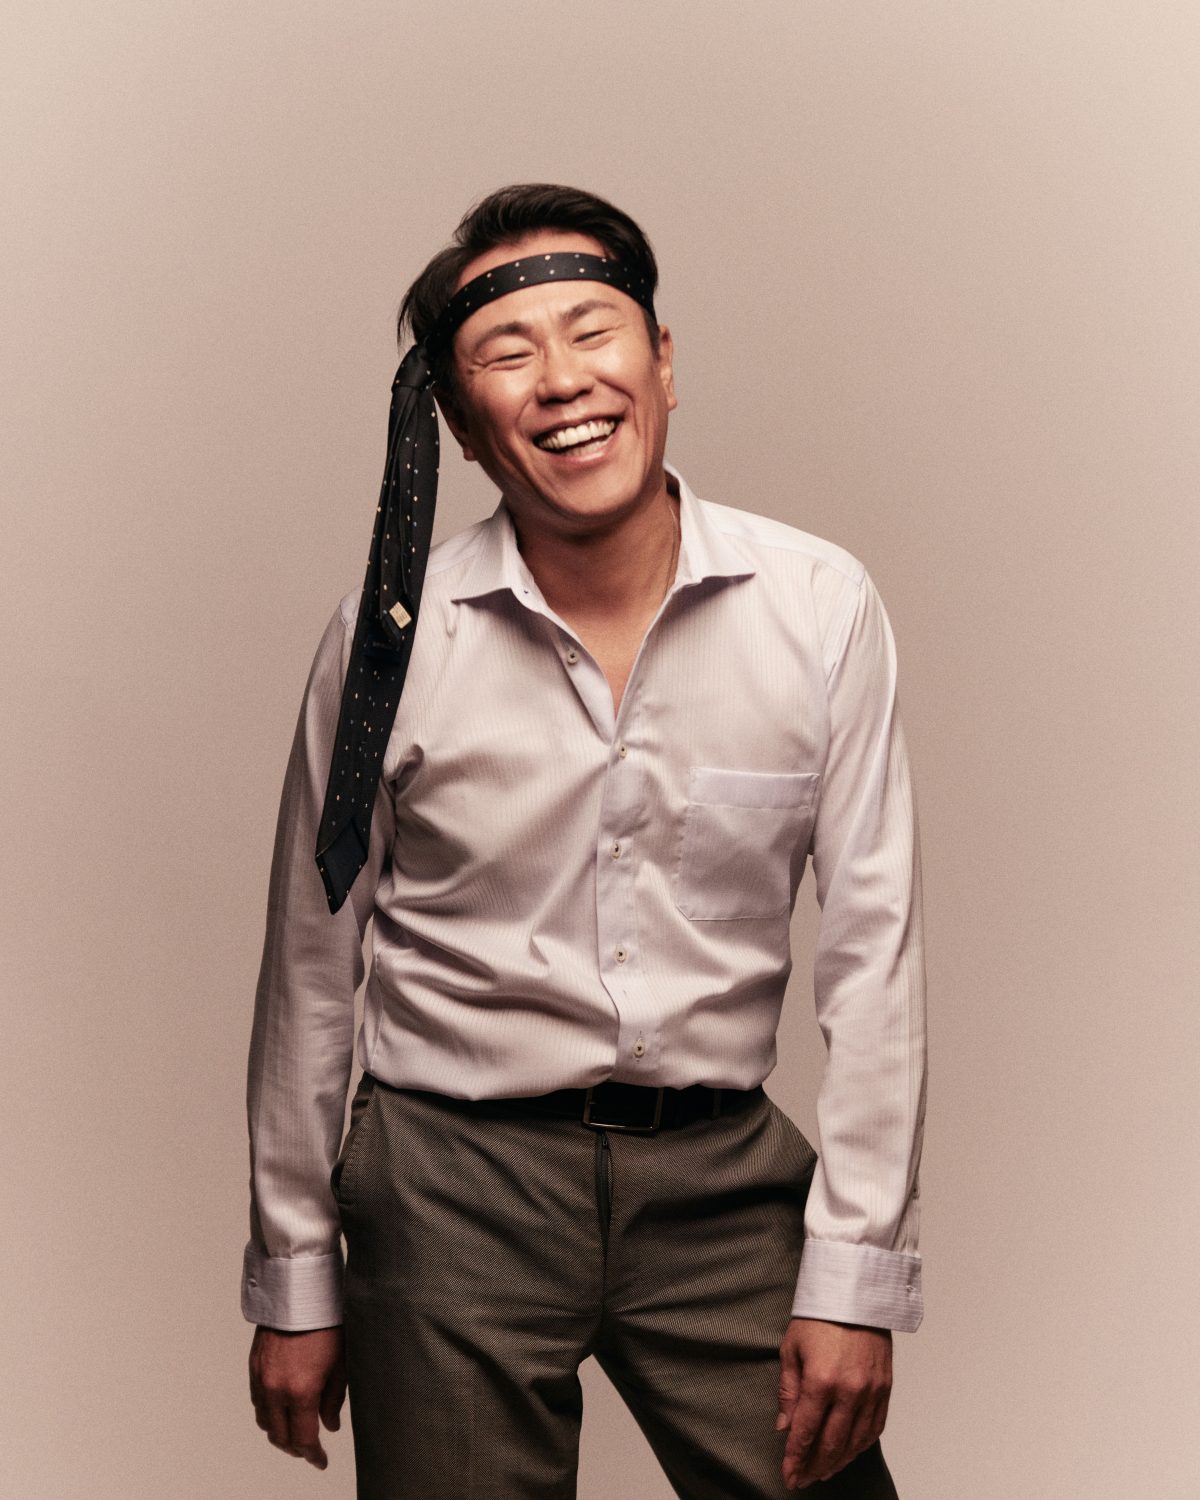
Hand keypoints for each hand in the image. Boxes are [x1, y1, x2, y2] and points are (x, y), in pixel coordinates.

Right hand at [249, 1325, 346, 1469]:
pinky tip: (281, 1408)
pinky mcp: (254, 1367)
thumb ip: (334, 1399)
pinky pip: (257, 1402)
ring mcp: (262, 1378)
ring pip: (264, 1421)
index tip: (321, 1460)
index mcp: (301, 1391)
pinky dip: (268, 1413)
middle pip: (280, 1436)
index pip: (304, 1439)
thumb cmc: (326, 1322)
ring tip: (295, 1431)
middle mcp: (276, 1389)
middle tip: (309, 1450)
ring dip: (279, 1432)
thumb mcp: (340, 1363)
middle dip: (295, 1448)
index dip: (313, 1455)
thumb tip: (330, 1424)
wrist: (299, 1292)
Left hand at [776, 1317, 891, 1489]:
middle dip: (814, 1467)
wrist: (855, 1293)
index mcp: (821, 1381)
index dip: (796, 1459)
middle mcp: (849, 1391)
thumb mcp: (791, 1349)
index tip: (788, 1475)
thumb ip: (788, 1392)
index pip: (806, 1433)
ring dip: (838, 1462)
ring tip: (823, 1472)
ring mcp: (871, 1391)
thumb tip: (784, 1427)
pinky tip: (848, 1452)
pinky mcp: (885, 1388)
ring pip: (855, 1442)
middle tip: (803, 1480)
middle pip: (831, 1444)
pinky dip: (861, 1446)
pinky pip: (875, 1428)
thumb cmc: (819, 1316)